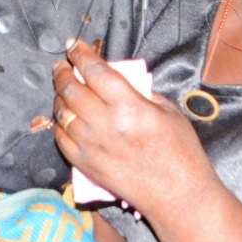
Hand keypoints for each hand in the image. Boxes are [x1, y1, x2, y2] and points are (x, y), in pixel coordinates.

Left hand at [51, 39, 204, 214]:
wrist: (179, 196)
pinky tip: (65, 117)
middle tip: (62, 65)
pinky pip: (61, 138)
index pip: (95, 71)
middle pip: (71, 89)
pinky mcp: (85, 165)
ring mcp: (91, 146)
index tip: (73, 44)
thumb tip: (120, 79)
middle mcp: (105, 124)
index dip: (81, 54)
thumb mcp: (168, 111)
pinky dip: (60, 123)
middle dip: (63, 72)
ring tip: (63, 89)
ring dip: (59, 96)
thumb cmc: (181, 153)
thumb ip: (141, 92)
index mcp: (129, 106)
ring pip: (62, 112)